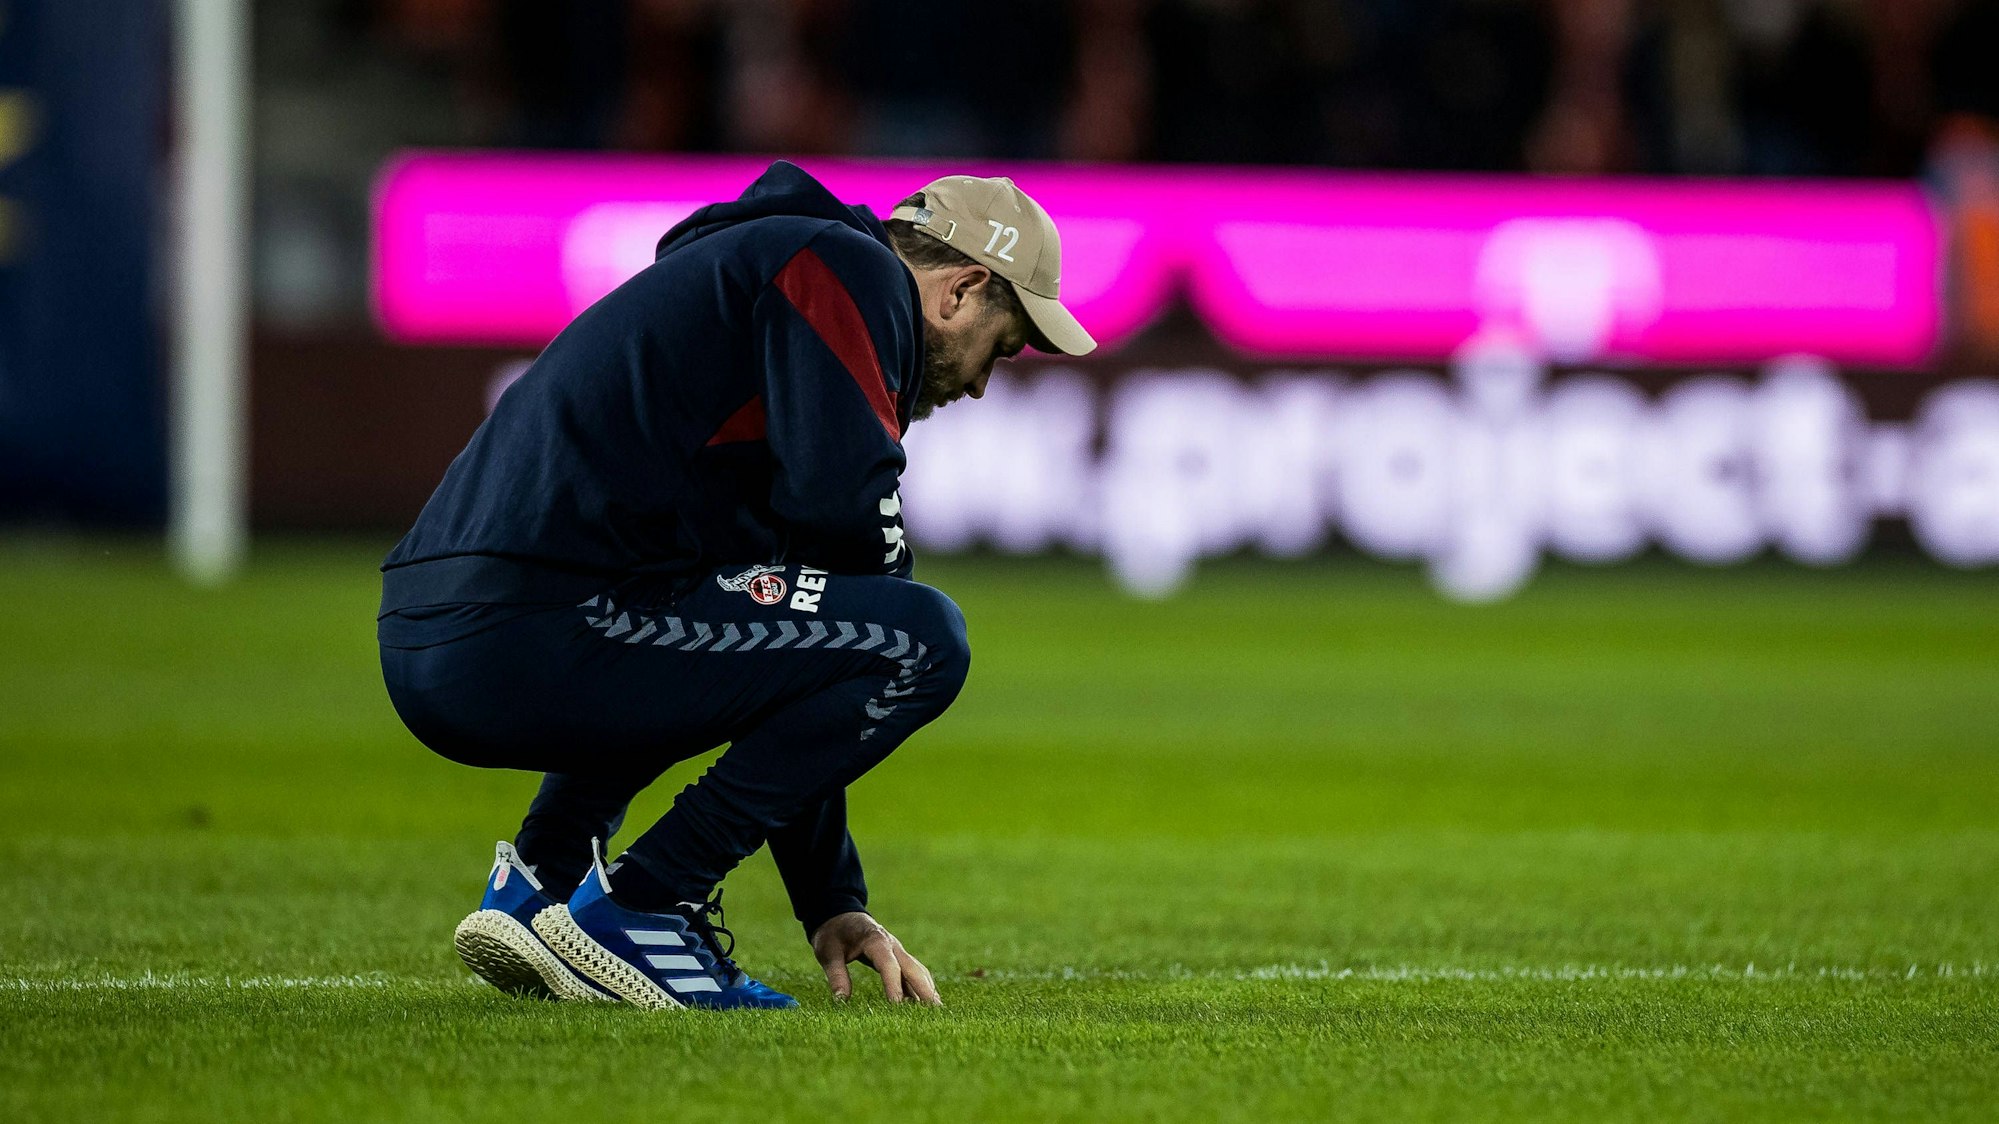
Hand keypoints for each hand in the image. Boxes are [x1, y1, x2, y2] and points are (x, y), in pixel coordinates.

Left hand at [810, 911, 940, 1005]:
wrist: (839, 914)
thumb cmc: (833, 933)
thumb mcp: (828, 952)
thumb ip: (836, 975)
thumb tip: (841, 1001)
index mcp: (875, 940)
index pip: (888, 965)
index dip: (893, 986)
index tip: (897, 1007)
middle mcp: (892, 945)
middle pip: (912, 968)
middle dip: (923, 988)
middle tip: (934, 1010)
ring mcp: (897, 950)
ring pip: (916, 970)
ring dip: (926, 988)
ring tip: (935, 1011)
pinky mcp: (897, 956)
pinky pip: (912, 972)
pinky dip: (920, 986)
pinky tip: (924, 1003)